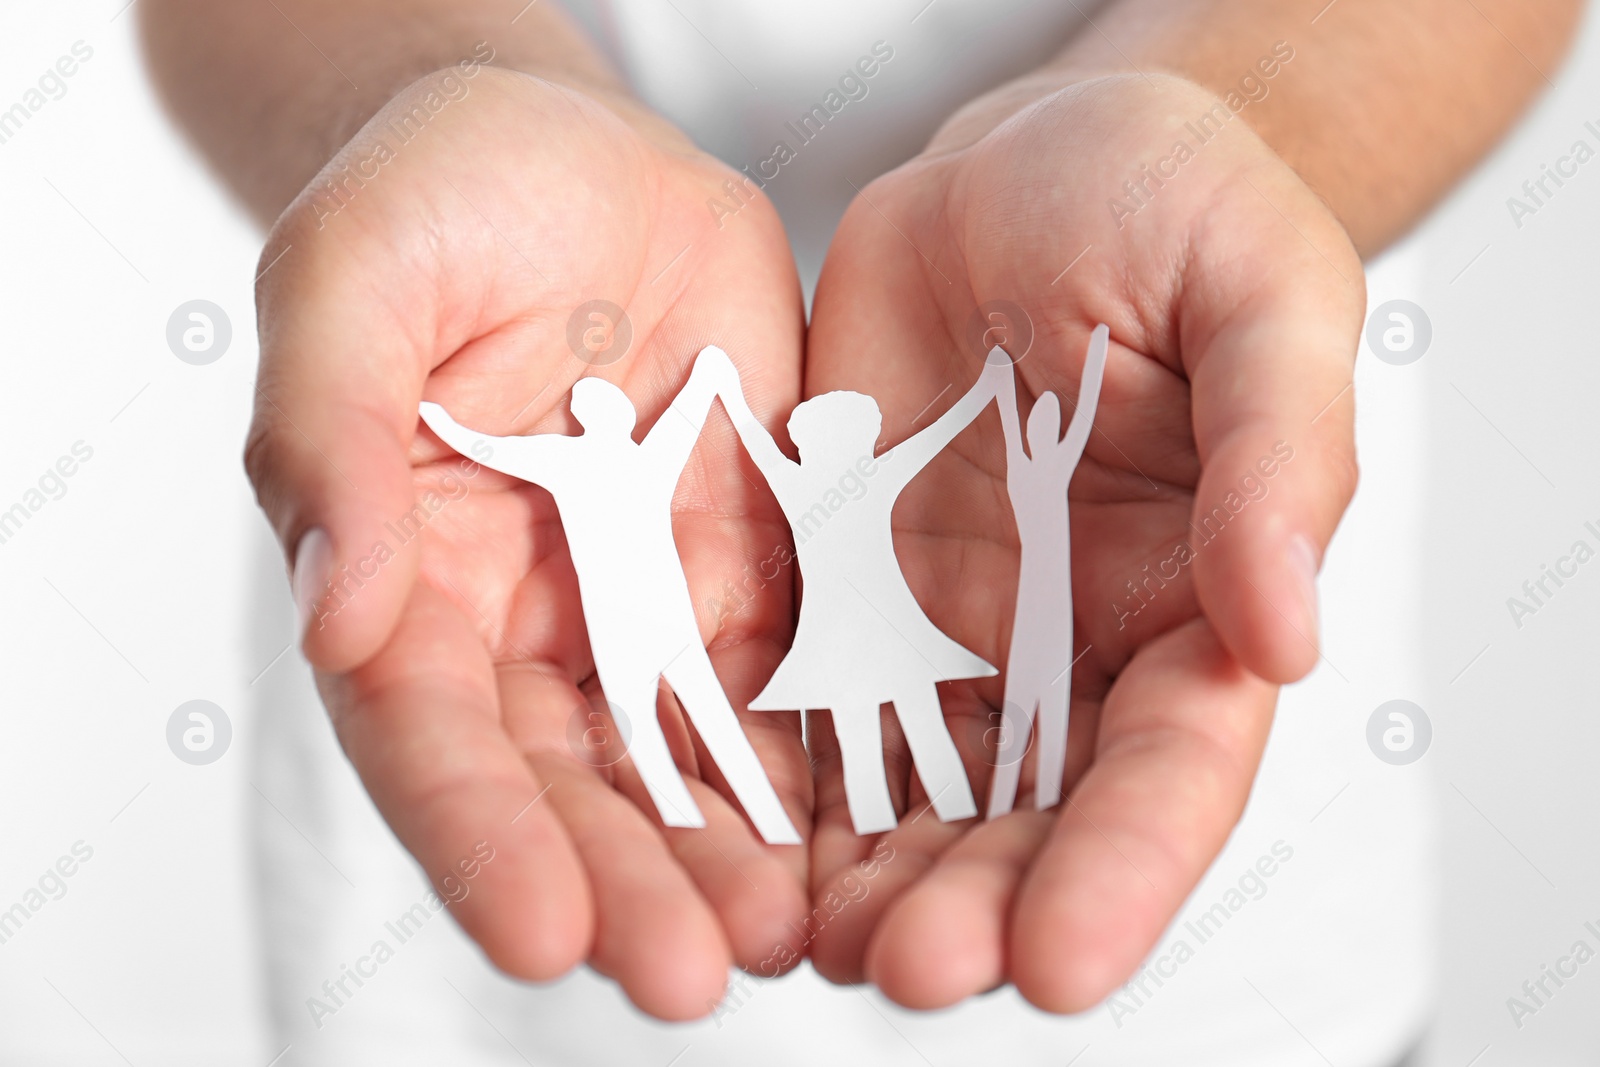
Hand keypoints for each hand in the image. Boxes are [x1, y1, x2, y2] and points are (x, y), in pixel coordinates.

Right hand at [247, 66, 810, 1019]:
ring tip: (794, 940)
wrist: (573, 157)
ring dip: (733, 853)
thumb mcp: (354, 280)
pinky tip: (872, 825)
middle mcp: (524, 618)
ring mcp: (644, 600)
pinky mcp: (750, 566)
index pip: (428, 732)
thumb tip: (334, 610)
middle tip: (694, 977)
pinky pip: (790, 673)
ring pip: (687, 755)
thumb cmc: (435, 197)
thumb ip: (329, 437)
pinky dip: (823, 754)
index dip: (478, 836)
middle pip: (569, 780)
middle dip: (625, 884)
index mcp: (406, 571)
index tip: (542, 934)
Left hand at [801, 74, 1362, 1010]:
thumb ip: (1280, 460)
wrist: (1027, 163)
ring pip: (909, 789)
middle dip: (973, 902)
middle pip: (1029, 814)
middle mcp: (1072, 644)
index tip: (1062, 961)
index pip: (1172, 765)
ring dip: (860, 876)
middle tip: (905, 967)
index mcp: (1198, 600)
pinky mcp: (849, 588)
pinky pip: (808, 701)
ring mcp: (952, 626)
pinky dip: (774, 780)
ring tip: (798, 943)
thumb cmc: (1172, 205)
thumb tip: (1286, 633)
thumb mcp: (1265, 298)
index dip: (1124, 869)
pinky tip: (730, 839)